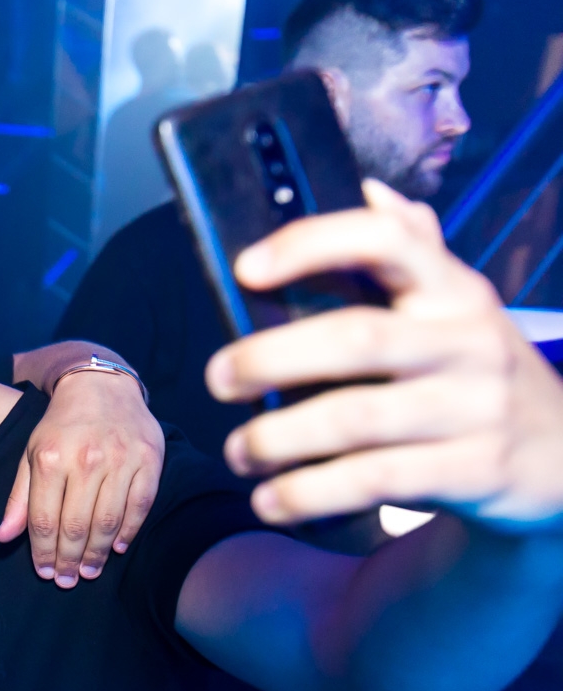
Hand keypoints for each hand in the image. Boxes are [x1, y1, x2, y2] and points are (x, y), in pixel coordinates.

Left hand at [0, 369, 163, 586]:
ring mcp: (121, 460)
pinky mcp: (149, 459)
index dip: (43, 553)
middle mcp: (86, 459)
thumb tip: (4, 537)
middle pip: (76, 526)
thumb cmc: (61, 426)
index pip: (45, 520)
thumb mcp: (30, 454)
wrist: (102, 386)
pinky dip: (129, 531)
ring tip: (89, 572)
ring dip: (98, 554)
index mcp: (50, 459)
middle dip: (69, 560)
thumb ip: (19, 497)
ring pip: (108, 521)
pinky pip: (140, 505)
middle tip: (66, 581)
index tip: (44, 573)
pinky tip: (118, 548)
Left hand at [207, 179, 562, 530]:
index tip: (245, 267)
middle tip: (216, 378)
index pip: (389, 240)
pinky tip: (271, 500)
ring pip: (355, 419)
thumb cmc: (474, 372)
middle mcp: (466, 341)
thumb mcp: (456, 309)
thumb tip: (369, 190)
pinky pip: (375, 480)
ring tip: (238, 451)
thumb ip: (412, 255)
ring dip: (278, 438)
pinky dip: (311, 493)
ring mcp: (473, 407)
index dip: (313, 244)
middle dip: (268, 358)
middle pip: (354, 339)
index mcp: (452, 290)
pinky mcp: (473, 470)